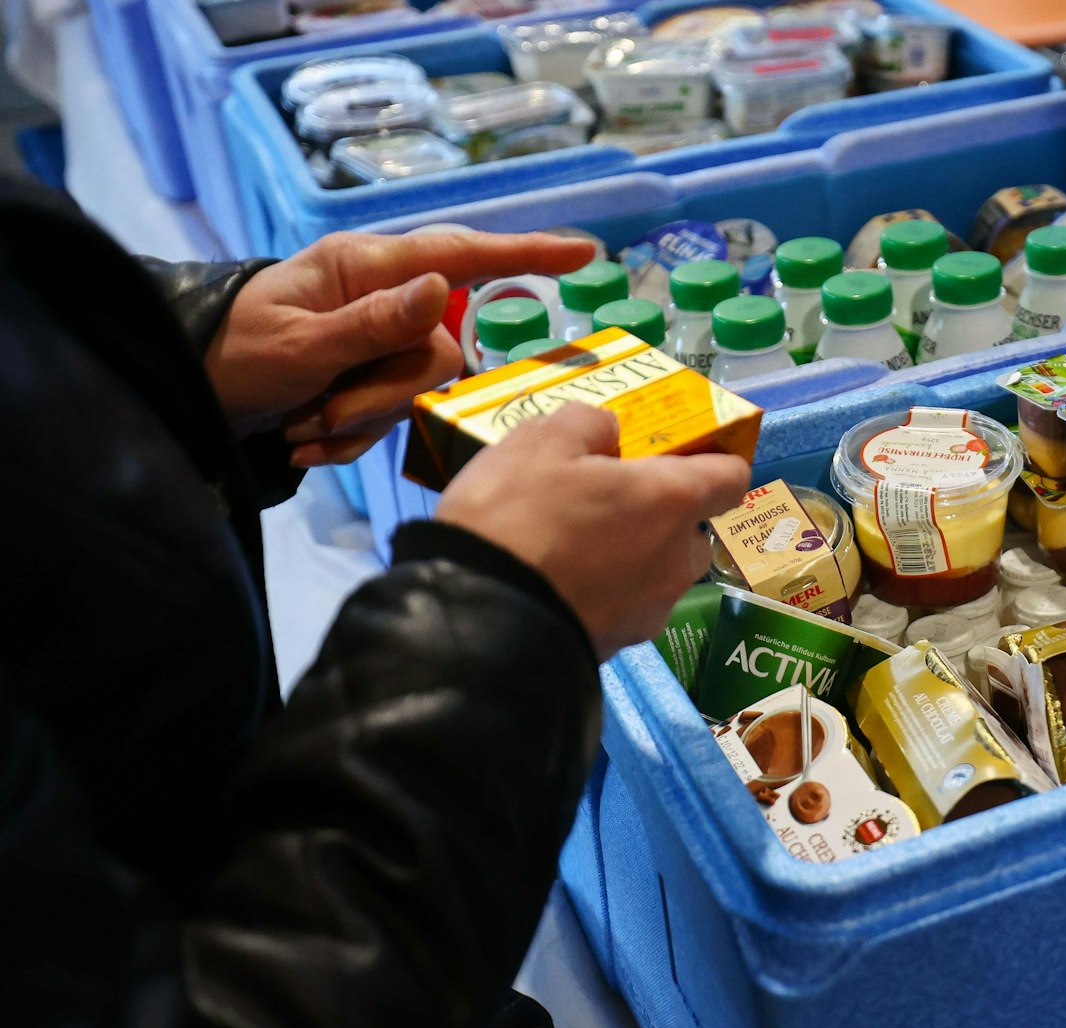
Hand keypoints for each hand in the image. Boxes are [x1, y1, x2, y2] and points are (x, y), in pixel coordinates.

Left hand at [206, 230, 595, 463]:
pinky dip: (350, 439)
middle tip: (322, 416)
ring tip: (302, 429)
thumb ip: (373, 323)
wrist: (188, 396)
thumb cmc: (231, 357)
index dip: (524, 255)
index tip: (582, 256)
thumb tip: (443, 287)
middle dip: (384, 395)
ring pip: (417, 390)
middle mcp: (381, 299)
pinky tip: (304, 441)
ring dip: (361, 421)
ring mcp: (379, 343)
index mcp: (362, 269)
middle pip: (438, 349)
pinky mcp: (371, 382)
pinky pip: (392, 416)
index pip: (459, 254)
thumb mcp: (298, 345)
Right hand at [432, 404, 750, 658]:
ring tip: (574, 545)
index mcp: (673, 501)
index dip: (711, 461)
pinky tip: (561, 583)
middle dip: (660, 514)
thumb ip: (587, 424)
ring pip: (659, 571)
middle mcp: (678, 559)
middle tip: (606, 501)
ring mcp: (654, 609)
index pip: (731, 476)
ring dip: (633, 555)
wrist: (479, 625)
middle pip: (691, 529)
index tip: (676, 456)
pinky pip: (626, 606)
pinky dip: (606, 592)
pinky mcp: (622, 645)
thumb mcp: (538, 443)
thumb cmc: (517, 519)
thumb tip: (609, 433)